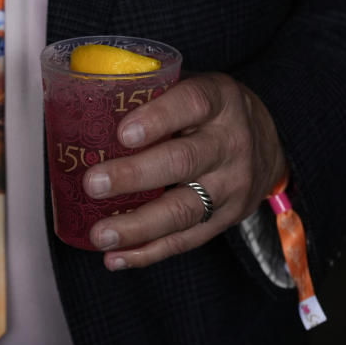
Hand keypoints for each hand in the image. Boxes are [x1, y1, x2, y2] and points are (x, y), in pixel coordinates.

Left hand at [82, 72, 285, 269]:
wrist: (266, 143)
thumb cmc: (207, 112)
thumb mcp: (190, 87)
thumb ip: (148, 94)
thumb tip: (79, 104)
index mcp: (218, 100)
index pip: (191, 104)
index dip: (157, 118)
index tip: (122, 133)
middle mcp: (230, 143)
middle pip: (182, 162)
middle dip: (134, 176)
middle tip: (93, 184)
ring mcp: (231, 185)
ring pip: (184, 210)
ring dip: (138, 226)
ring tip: (100, 234)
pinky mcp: (226, 219)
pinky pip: (186, 240)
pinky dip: (149, 252)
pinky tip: (116, 257)